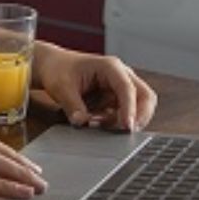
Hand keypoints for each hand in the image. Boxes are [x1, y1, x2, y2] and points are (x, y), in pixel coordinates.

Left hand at [32, 44, 157, 131]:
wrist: (53, 67)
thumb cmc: (59, 70)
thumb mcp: (62, 87)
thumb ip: (72, 105)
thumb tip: (82, 123)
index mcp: (110, 67)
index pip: (127, 88)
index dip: (130, 108)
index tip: (127, 127)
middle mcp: (121, 76)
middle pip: (145, 97)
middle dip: (139, 116)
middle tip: (125, 133)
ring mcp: (120, 88)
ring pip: (138, 108)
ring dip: (123, 121)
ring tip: (97, 123)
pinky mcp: (116, 100)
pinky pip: (124, 115)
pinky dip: (114, 123)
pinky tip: (96, 121)